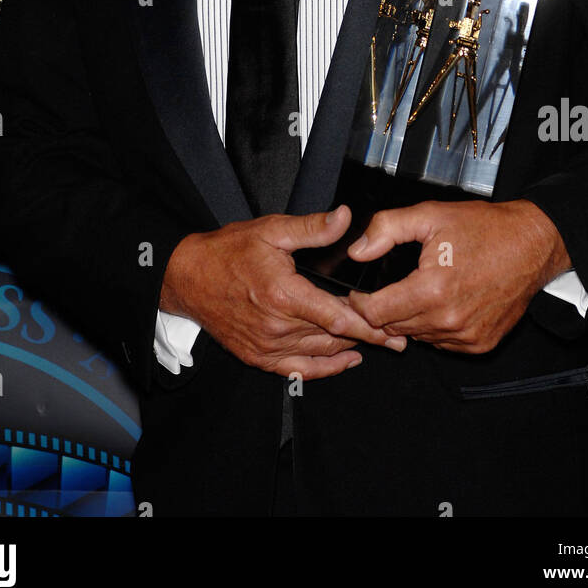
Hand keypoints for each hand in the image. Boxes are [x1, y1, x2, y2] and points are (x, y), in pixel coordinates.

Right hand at [160, 205, 405, 379]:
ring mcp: (267, 346)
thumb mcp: (271, 230)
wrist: (188, 278)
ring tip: (379, 345)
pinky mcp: (258, 357)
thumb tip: (344, 218)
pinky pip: (298, 370)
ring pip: (320, 354)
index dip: (368, 323)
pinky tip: (344, 361)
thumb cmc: (228, 251)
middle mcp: (277, 326)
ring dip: (349, 350)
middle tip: (398, 339)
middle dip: (368, 337)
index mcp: (283, 295)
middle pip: (334, 338)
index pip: (337, 317)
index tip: (393, 325)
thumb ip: (311, 228)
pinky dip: (324, 369)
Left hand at [346, 200, 570, 353]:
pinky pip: (443, 343)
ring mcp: (467, 336)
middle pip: (394, 328)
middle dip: (383, 310)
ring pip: (418, 337)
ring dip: (410, 319)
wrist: (532, 244)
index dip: (361, 303)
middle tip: (388, 289)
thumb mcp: (430, 215)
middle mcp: (449, 320)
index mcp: (432, 289)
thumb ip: (386, 229)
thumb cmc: (484, 228)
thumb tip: (358, 251)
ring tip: (418, 291)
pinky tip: (442, 303)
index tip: (360, 293)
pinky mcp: (480, 344)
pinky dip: (435, 327)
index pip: (377, 314)